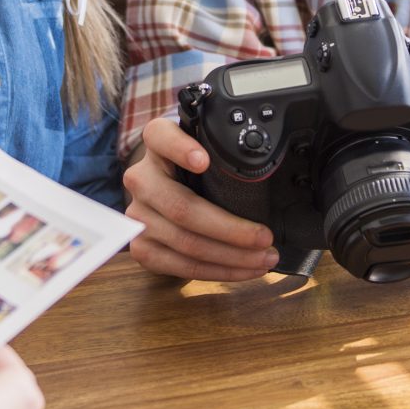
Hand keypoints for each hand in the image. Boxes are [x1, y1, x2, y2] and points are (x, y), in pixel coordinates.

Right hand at [123, 115, 279, 281]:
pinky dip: (218, 271)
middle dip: (231, 229)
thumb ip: (224, 151)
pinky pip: (181, 266)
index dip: (181, 149)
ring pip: (186, 243)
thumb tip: (272, 170)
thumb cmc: (195, 170)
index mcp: (157, 143)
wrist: (164, 192)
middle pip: (183, 208)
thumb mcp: (206, 150)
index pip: (161, 137)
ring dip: (231, 257)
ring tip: (264, 258)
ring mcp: (137, 215)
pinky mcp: (141, 247)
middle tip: (265, 237)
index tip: (204, 161)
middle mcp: (141, 178)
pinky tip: (243, 269)